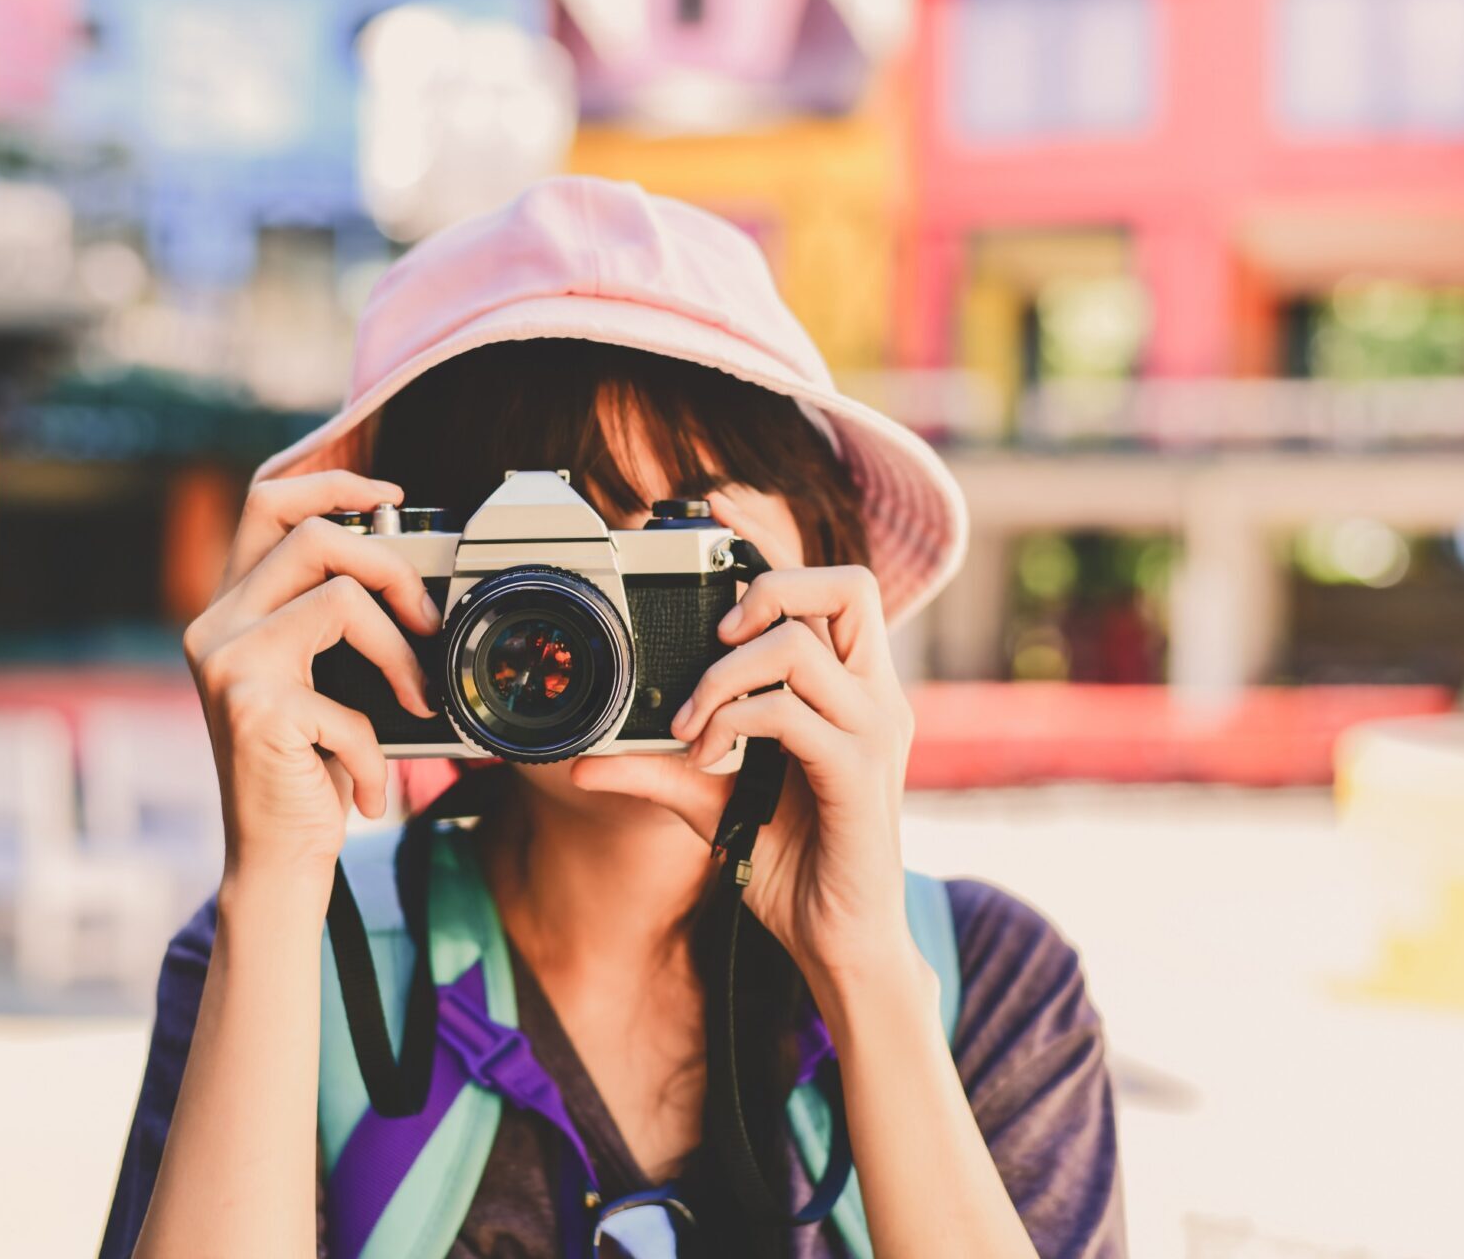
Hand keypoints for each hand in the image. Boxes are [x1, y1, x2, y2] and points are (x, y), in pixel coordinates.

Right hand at [182, 471, 441, 900]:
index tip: (392, 492)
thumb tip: (408, 571)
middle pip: (315, 536)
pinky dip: (375, 749)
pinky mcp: (252, 709)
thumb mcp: (322, 679)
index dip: (330, 478)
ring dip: (399, 652)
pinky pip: (349, 701)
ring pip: (341, 598)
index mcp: (233, 606)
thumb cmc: (309, 768)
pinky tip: (367, 787)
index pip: (267, 500)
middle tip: (427, 622)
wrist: (277, 857)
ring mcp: (228, 664)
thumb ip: (336, 621)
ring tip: (415, 700)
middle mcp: (217, 625)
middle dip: (393, 569)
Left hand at [571, 491, 920, 989]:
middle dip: (767, 589)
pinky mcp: (860, 774)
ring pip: (800, 645)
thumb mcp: (714, 805)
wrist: (841, 943)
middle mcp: (877, 697)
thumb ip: (661, 770)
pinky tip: (709, 755)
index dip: (774, 544)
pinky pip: (790, 713)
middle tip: (713, 639)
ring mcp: (875, 732)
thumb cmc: (795, 865)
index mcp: (853, 688)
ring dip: (724, 675)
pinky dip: (734, 722)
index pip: (832, 586)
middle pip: (848, 584)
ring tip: (692, 723)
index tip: (714, 520)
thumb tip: (586, 762)